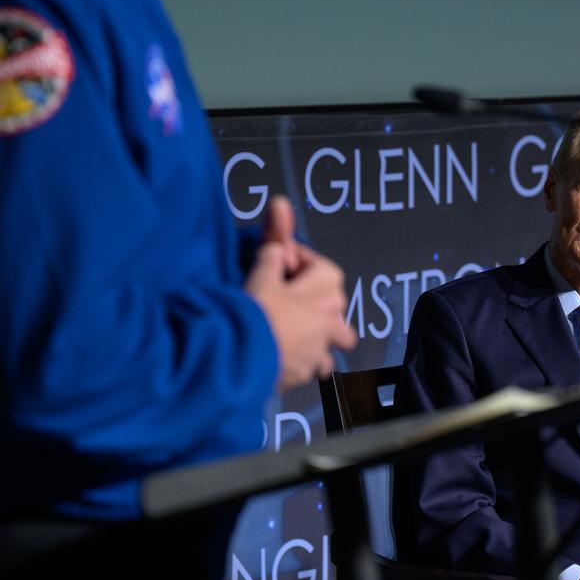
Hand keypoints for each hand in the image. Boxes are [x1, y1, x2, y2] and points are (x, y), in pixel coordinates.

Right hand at [246, 196, 357, 390]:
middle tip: (288, 293)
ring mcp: (318, 351)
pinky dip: (304, 362)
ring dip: (318, 336)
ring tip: (294, 331)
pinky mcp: (303, 375)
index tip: (278, 260)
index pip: (326, 269)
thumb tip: (281, 204)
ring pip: (333, 341)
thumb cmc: (257, 315)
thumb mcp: (261, 275)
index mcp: (324, 295)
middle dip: (318, 299)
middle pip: (336, 306)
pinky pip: (314, 366)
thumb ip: (271, 244)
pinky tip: (285, 357)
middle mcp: (328, 323)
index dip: (300, 260)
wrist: (243, 364)